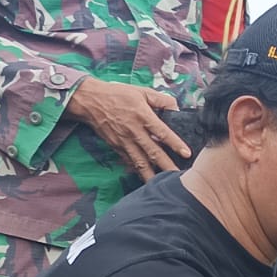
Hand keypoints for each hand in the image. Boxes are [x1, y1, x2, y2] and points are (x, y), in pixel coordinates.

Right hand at [65, 76, 190, 181]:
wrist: (89, 101)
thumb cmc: (117, 94)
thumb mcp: (142, 91)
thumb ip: (162, 100)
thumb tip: (177, 109)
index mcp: (143, 116)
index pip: (162, 132)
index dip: (175, 143)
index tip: (187, 153)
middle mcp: (134, 131)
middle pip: (153, 152)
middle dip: (167, 166)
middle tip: (180, 178)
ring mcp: (124, 141)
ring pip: (140, 161)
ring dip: (152, 174)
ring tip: (163, 185)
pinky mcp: (116, 147)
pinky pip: (129, 161)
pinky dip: (138, 171)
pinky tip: (146, 179)